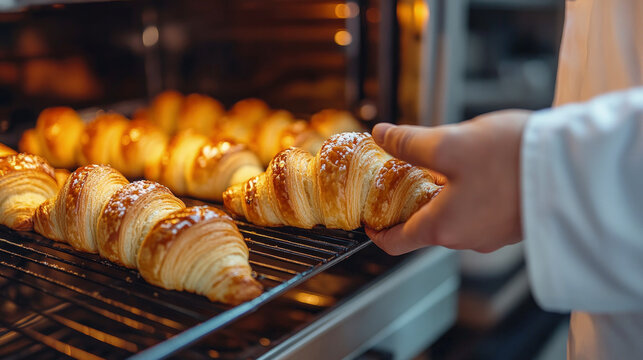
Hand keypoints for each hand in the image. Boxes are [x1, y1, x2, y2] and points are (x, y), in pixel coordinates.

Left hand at [365, 110, 529, 254]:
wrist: (573, 166)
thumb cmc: (511, 159)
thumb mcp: (449, 143)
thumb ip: (409, 142)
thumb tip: (381, 134)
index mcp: (443, 227)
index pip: (396, 243)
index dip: (376, 232)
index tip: (368, 220)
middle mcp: (466, 240)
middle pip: (424, 227)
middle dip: (410, 204)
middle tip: (402, 177)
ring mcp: (492, 235)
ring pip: (453, 218)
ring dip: (440, 197)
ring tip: (439, 167)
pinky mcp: (512, 224)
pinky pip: (478, 214)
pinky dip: (467, 197)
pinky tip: (474, 171)